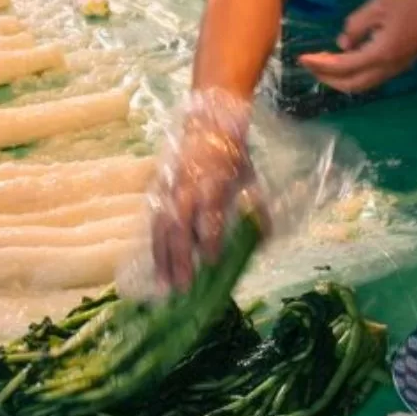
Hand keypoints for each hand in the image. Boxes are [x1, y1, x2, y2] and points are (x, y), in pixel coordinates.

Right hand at [151, 89, 264, 291]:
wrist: (206, 128)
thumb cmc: (232, 157)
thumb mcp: (250, 180)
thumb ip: (256, 211)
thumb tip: (263, 243)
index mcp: (212, 182)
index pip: (209, 215)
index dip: (210, 239)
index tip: (212, 262)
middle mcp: (187, 187)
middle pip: (179, 226)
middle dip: (180, 258)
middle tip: (183, 287)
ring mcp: (168, 189)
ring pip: (161, 228)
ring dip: (162, 259)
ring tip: (163, 287)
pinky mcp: (158, 191)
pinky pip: (153, 223)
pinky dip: (155, 248)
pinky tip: (157, 269)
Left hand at [299, 0, 416, 93]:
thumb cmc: (414, 6)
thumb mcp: (379, 6)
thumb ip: (356, 25)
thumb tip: (342, 43)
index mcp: (379, 55)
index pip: (342, 67)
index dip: (319, 64)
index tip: (302, 58)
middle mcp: (385, 69)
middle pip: (350, 85)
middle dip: (326, 78)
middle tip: (309, 64)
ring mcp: (393, 70)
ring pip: (360, 85)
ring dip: (338, 78)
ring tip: (322, 62)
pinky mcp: (397, 66)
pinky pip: (368, 78)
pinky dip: (351, 74)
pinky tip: (344, 58)